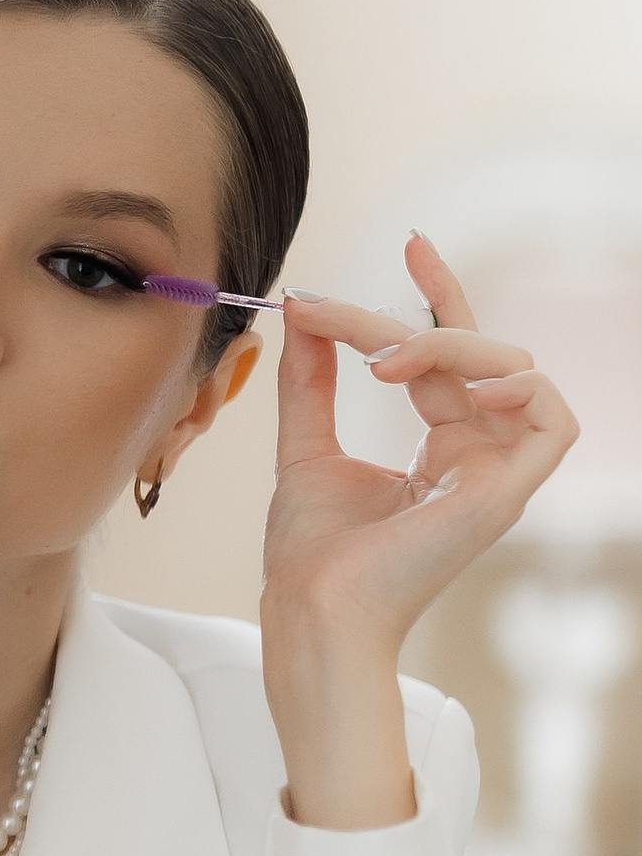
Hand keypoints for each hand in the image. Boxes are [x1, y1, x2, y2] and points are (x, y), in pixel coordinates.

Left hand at [261, 230, 577, 826]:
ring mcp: (497, 474)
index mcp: (442, 450)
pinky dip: (511, 382)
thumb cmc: (311, 556)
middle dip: (411, 316)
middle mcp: (478, 457)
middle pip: (471, 353)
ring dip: (446, 344)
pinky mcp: (508, 492)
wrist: (312, 610)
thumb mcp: (304, 447)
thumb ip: (313, 381)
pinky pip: (551, 415)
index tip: (412, 244)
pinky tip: (444, 383)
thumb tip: (305, 311)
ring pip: (510, 367)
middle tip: (337, 315)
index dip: (442, 295)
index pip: (456, 355)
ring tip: (381, 361)